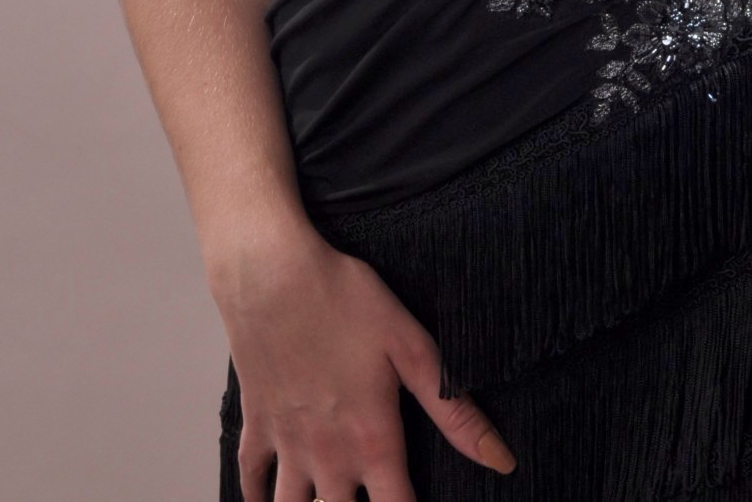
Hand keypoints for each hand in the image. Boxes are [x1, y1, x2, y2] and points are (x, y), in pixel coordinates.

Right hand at [217, 223, 515, 500]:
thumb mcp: (411, 348)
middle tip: (368, 497)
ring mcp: (287, 443)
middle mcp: (327, 456)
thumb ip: (454, 411)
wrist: (271, 272)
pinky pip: (249, 478)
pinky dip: (256, 496)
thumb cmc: (344, 299)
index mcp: (372, 441)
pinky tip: (267, 498)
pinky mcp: (255, 422)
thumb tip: (501, 461)